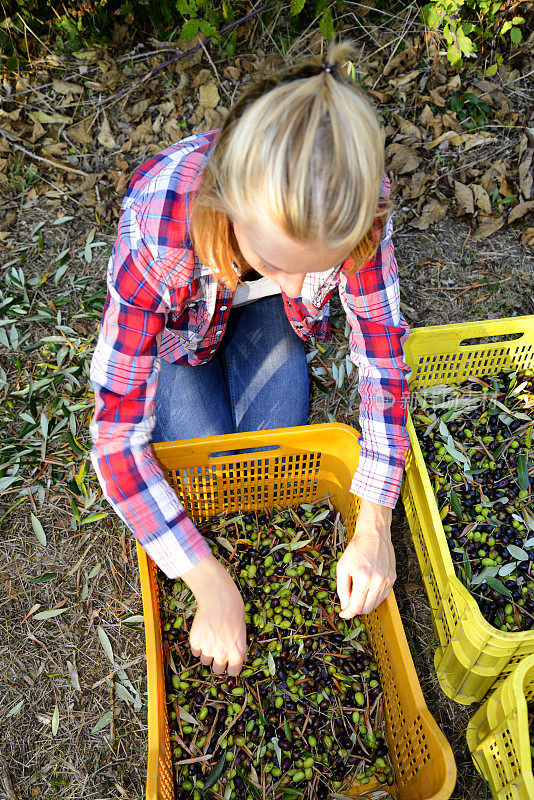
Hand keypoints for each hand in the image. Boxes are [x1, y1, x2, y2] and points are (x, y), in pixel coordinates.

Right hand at [181, 554, 245, 675]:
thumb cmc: (234, 610)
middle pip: (217, 669)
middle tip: (218, 650)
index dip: (231, 667)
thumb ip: (239, 647)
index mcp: (237, 653)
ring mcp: (208, 649)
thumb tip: (240, 659)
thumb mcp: (242, 631)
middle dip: (218, 662)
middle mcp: (222, 654)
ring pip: (205, 661)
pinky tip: (203, 633)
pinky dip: (198, 645)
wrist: (218, 597)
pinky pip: (195, 651)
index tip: (229, 663)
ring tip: (210, 638)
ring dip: (207, 653)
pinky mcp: (195, 642)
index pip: (233, 672)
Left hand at [336, 499, 394, 617]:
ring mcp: (386, 581)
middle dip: (356, 610)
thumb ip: (342, 588)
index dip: (347, 613)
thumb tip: (344, 605)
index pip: (356, 607)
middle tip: (349, 605)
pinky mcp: (392, 578)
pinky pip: (383, 596)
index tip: (343, 613)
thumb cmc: (357, 548)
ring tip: (358, 596)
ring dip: (366, 604)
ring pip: (376, 604)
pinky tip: (368, 590)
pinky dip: (374, 598)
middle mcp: (377, 581)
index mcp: (363, 578)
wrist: (374, 534)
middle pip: (367, 609)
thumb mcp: (342, 566)